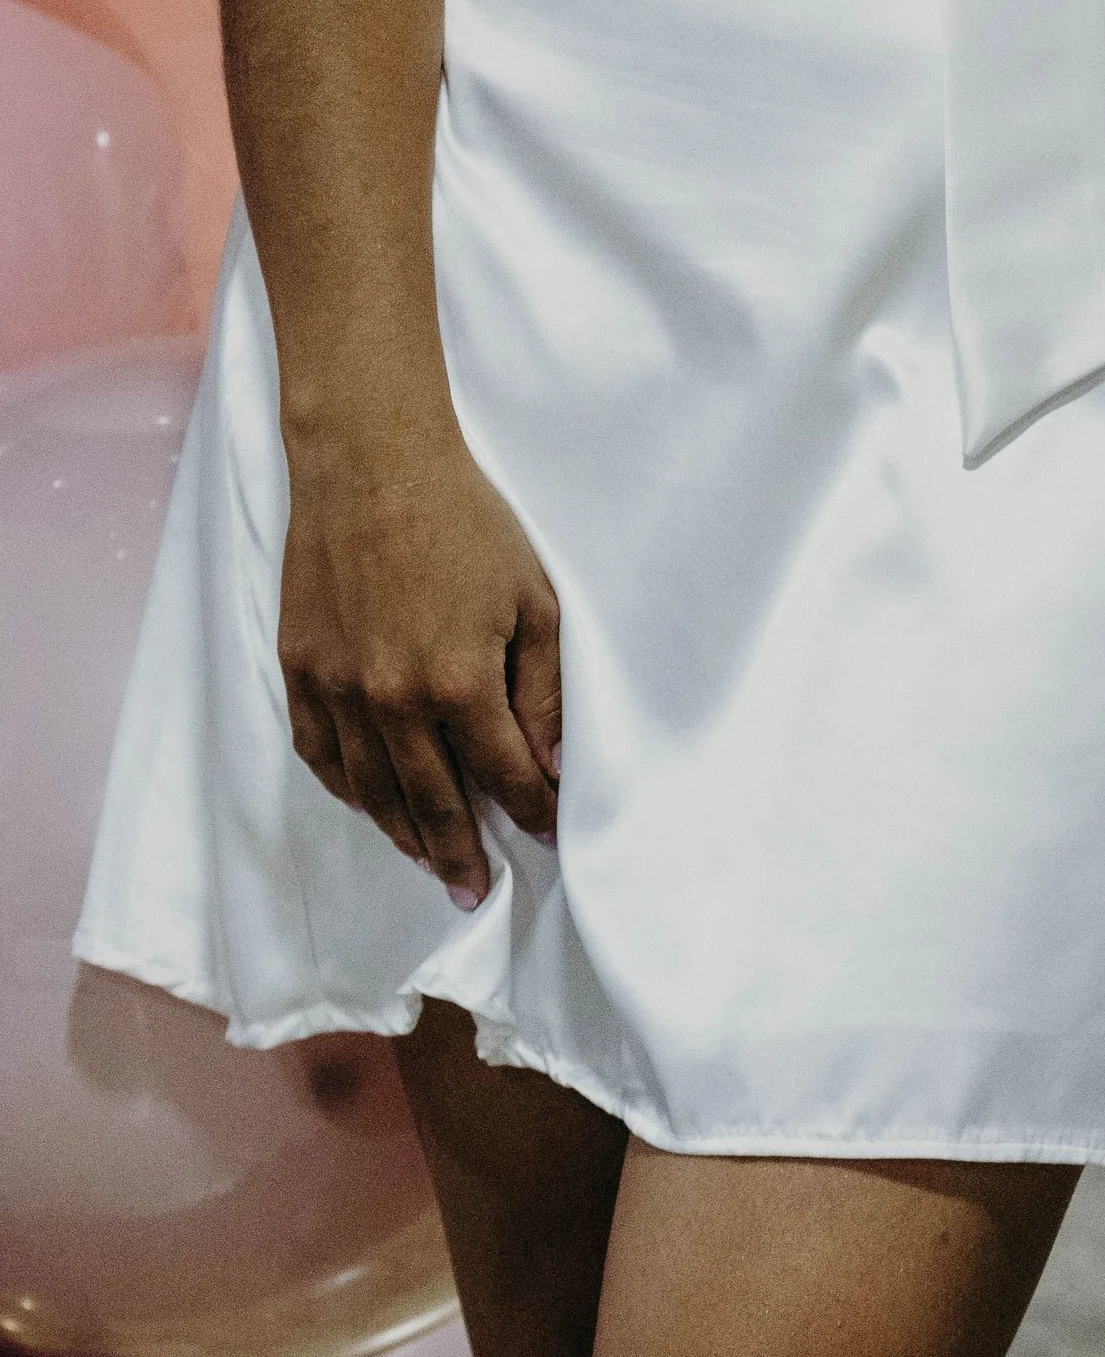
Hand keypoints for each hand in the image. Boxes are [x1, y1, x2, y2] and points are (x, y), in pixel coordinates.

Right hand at [278, 431, 561, 907]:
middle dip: (460, 853)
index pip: (502, 774)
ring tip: (429, 861)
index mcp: (458, 683)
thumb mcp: (532, 596)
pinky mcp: (299, 669)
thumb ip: (543, 688)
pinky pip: (320, 754)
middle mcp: (393, 701)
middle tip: (473, 892)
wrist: (372, 464)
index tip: (545, 836)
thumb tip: (553, 762)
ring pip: (372, 791)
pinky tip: (369, 804)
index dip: (529, 810)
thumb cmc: (466, 521)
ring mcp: (338, 689)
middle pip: (432, 802)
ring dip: (402, 834)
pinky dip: (347, 789)